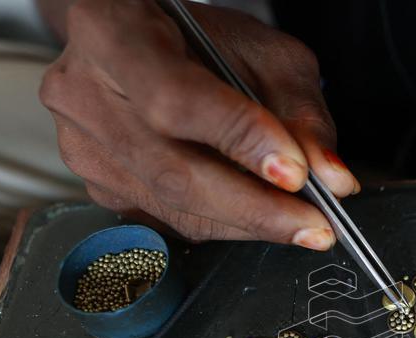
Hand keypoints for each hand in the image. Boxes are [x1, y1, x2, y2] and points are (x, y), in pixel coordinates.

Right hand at [39, 0, 358, 246]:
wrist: (139, 45)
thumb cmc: (199, 41)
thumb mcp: (265, 54)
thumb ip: (302, 113)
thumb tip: (332, 179)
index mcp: (113, 33)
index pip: (176, 98)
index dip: (239, 140)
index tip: (296, 173)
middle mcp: (83, 93)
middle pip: (174, 171)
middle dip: (256, 208)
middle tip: (315, 226)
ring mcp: (83, 146)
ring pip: (176, 207)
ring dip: (248, 224)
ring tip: (299, 223)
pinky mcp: (98, 186)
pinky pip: (171, 221)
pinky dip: (225, 225)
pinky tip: (255, 214)